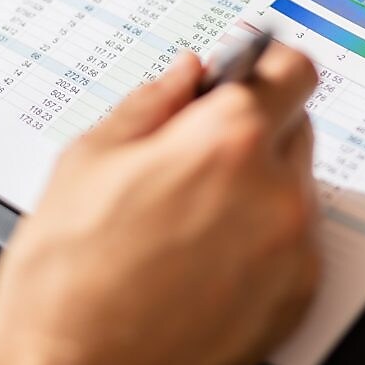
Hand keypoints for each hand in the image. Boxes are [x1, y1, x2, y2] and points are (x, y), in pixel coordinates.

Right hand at [0, 44, 320, 364]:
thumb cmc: (67, 277)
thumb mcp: (88, 160)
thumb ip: (153, 103)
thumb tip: (187, 75)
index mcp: (227, 140)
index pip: (293, 69)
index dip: (265, 67)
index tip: (246, 77)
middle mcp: (276, 191)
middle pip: (295, 126)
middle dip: (252, 130)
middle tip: (194, 157)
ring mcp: (293, 249)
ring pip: (294, 186)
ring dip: (257, 186)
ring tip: (190, 219)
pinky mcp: (297, 297)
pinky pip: (294, 242)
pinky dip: (263, 239)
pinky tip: (206, 257)